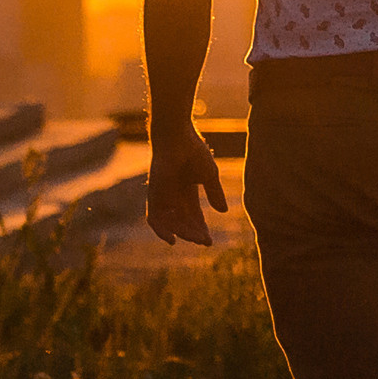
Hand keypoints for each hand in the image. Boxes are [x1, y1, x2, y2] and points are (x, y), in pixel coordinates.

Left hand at [146, 128, 229, 245]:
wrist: (177, 136)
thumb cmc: (193, 150)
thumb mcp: (209, 175)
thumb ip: (215, 193)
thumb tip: (223, 211)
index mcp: (187, 192)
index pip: (193, 217)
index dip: (200, 230)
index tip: (209, 242)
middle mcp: (173, 197)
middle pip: (182, 223)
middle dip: (193, 234)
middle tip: (205, 241)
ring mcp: (163, 196)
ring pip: (170, 223)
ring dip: (182, 233)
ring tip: (194, 239)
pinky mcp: (154, 194)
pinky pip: (154, 217)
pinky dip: (161, 230)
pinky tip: (172, 239)